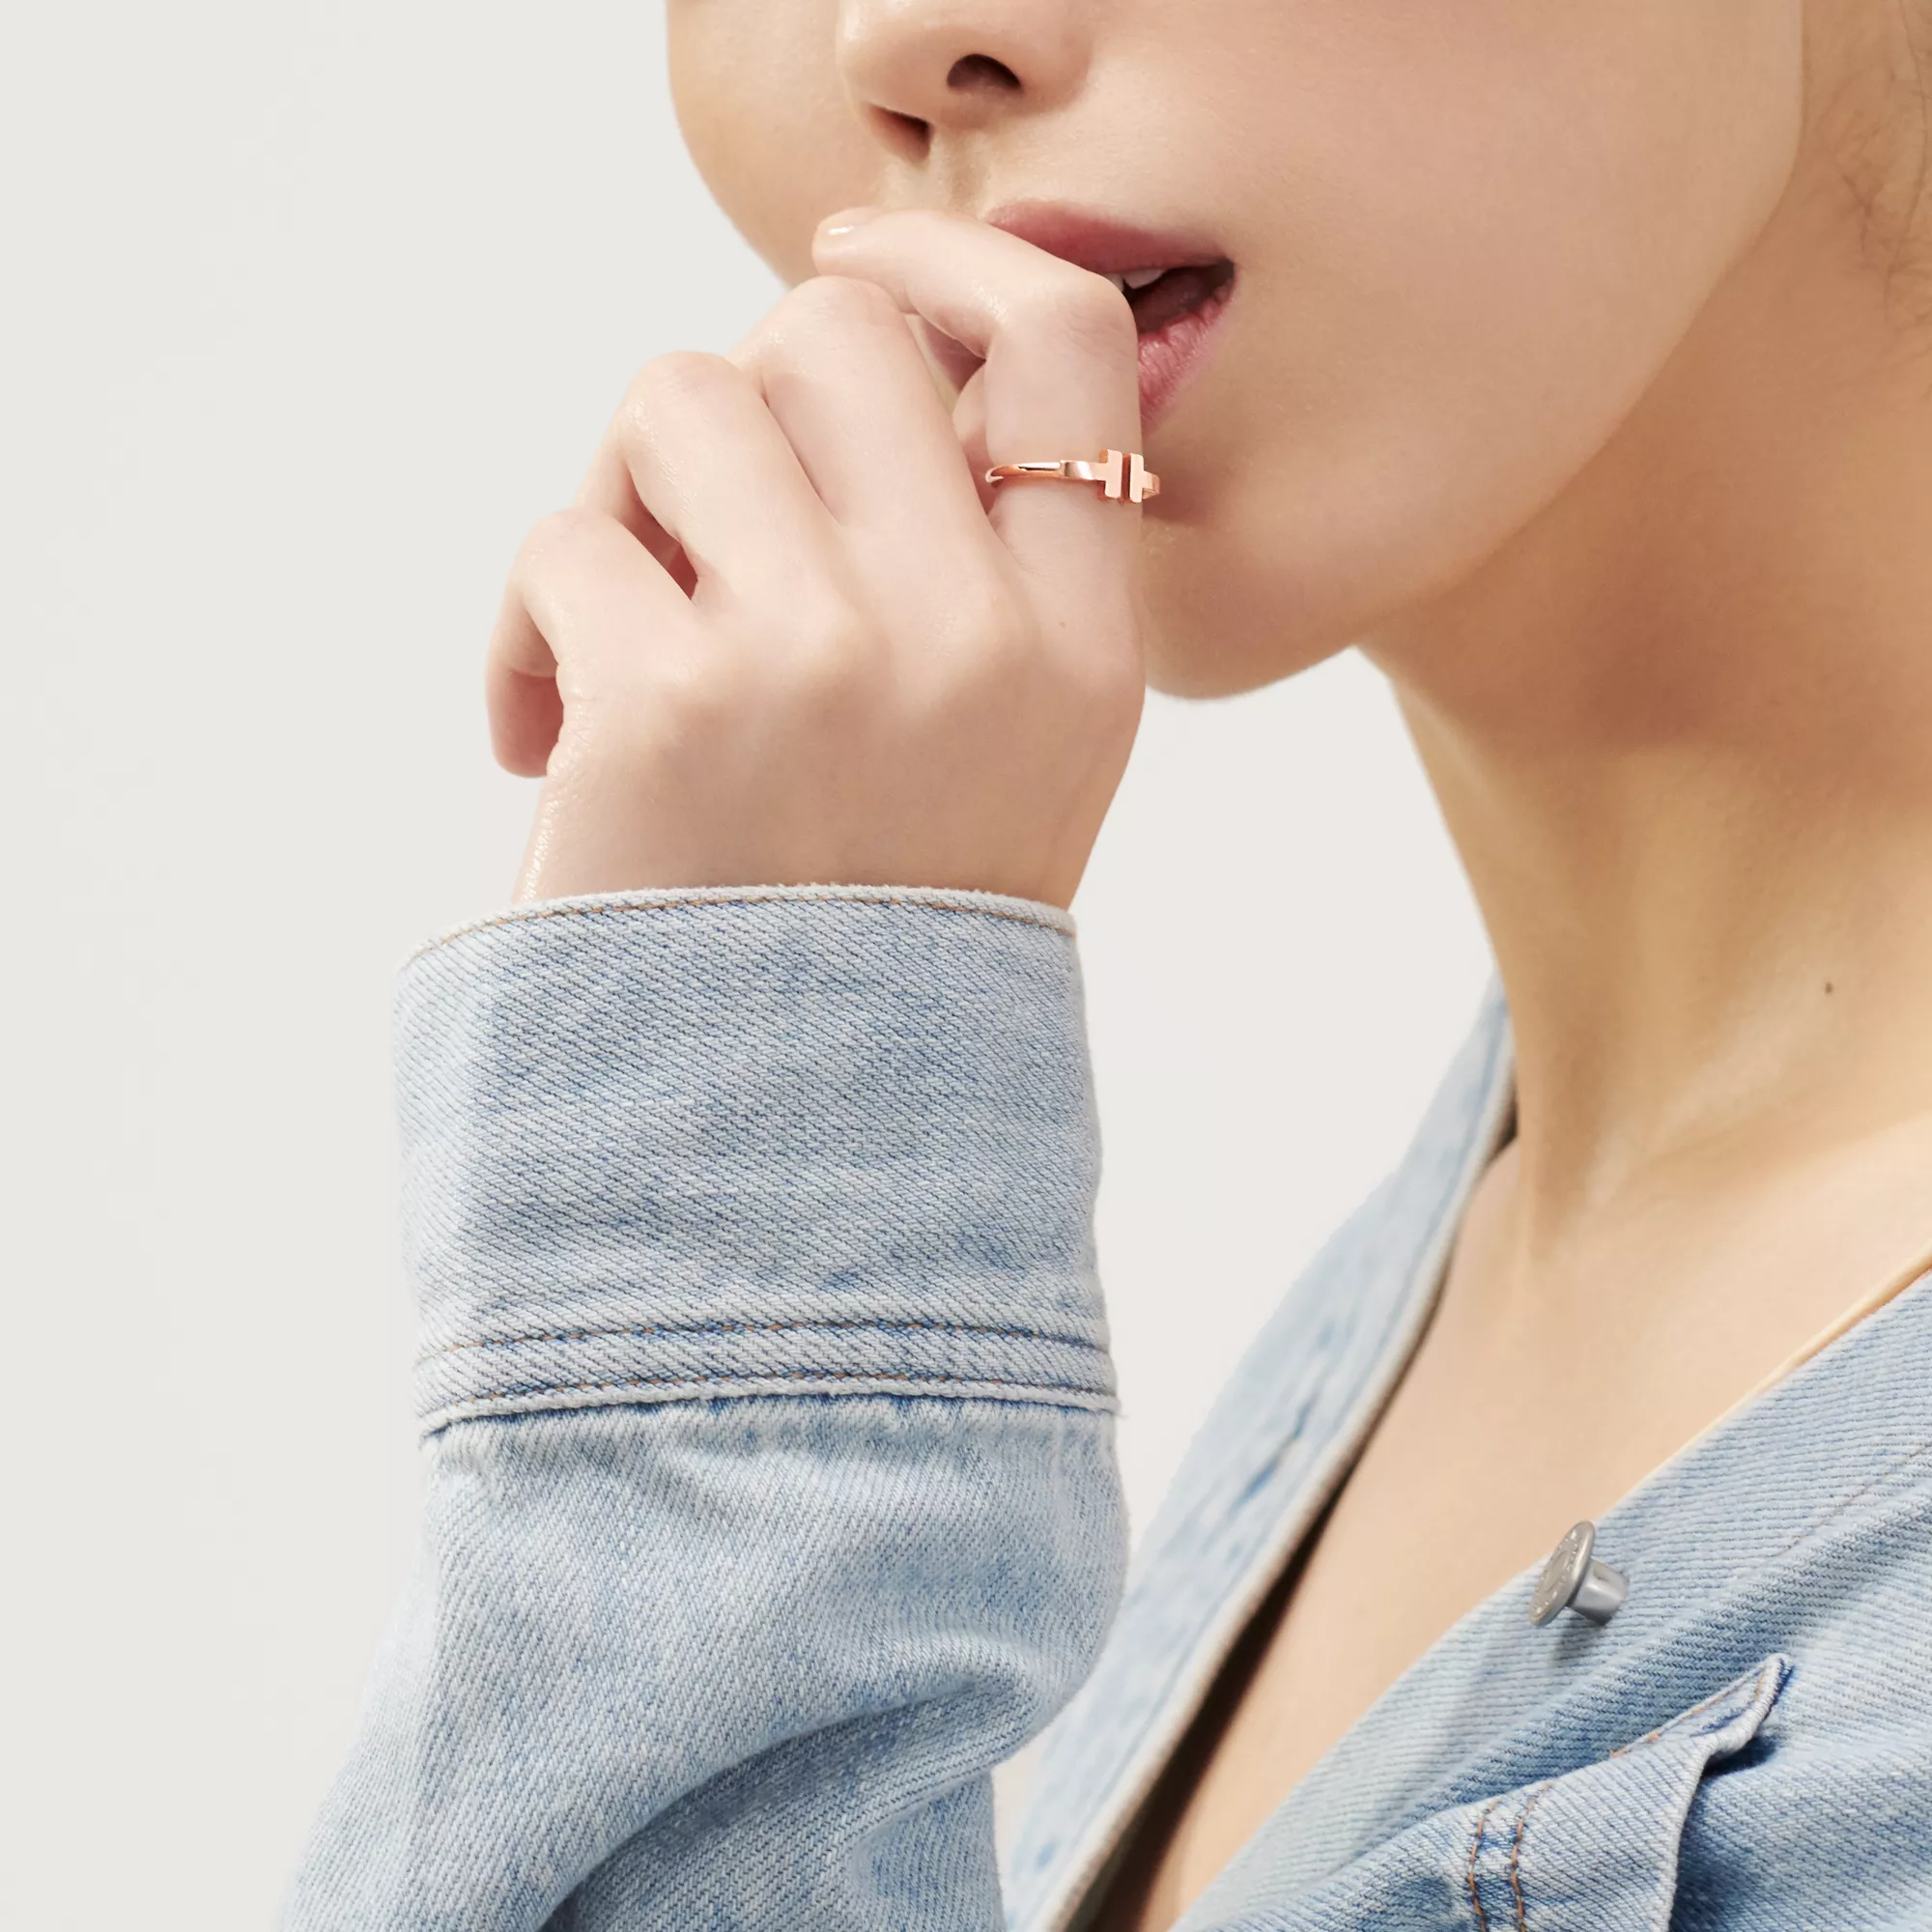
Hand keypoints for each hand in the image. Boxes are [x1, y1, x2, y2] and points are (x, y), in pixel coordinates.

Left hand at [486, 209, 1147, 909]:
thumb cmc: (872, 947)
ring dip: (619, 499)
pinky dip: (524, 629)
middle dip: (740, 394)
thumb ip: (971, 575)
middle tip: (696, 520)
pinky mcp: (666, 706)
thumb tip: (828, 367)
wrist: (781, 1157)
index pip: (1067, 348)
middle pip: (833, 332)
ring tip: (611, 632)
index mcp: (1082, 648)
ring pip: (679, 399)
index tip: (850, 255)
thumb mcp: (1003, 764)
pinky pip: (563, 544)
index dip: (954, 259)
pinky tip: (539, 740)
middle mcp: (973, 634)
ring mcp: (823, 660)